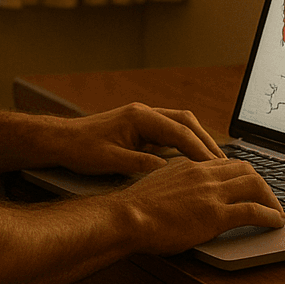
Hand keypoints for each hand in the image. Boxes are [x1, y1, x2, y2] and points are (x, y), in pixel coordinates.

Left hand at [48, 102, 227, 175]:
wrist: (61, 140)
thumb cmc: (80, 149)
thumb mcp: (108, 161)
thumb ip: (138, 164)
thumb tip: (165, 170)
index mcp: (139, 117)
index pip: (179, 132)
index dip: (199, 150)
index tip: (214, 166)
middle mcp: (145, 113)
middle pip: (186, 122)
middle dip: (206, 142)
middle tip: (223, 163)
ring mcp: (144, 119)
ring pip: (181, 125)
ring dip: (198, 141)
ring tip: (214, 163)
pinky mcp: (141, 128)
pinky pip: (171, 132)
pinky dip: (186, 144)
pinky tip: (193, 161)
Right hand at [117, 155, 284, 253]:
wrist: (125, 218)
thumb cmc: (135, 208)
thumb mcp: (158, 185)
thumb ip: (175, 183)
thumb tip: (182, 193)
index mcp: (190, 166)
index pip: (227, 163)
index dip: (244, 175)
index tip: (250, 186)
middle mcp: (204, 174)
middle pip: (246, 170)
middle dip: (263, 184)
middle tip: (268, 199)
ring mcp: (211, 193)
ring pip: (256, 186)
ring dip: (272, 200)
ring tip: (277, 213)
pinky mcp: (216, 215)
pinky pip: (253, 211)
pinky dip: (269, 216)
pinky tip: (275, 223)